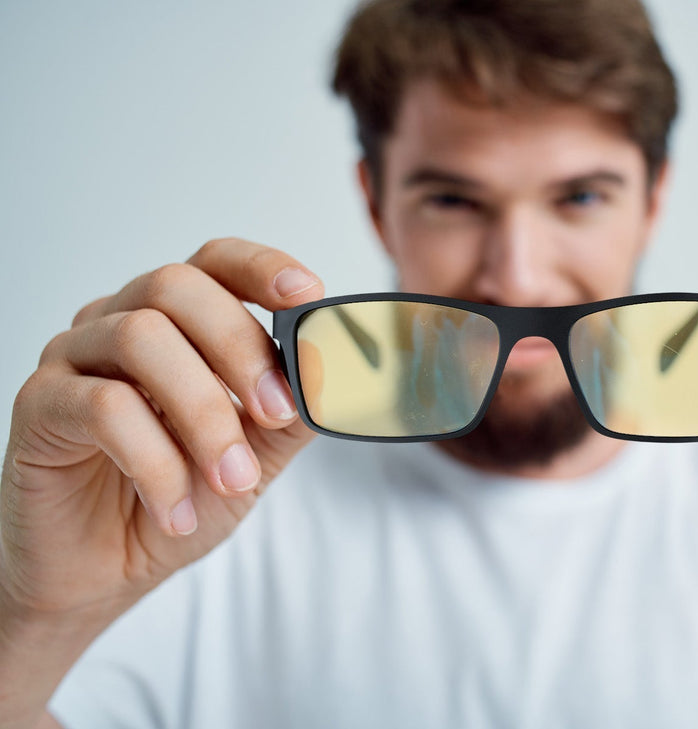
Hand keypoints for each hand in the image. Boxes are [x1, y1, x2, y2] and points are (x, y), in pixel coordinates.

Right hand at [1, 238, 323, 623]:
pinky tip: (175, 508)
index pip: (215, 262)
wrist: (106, 572)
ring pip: (141, 339)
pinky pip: (102, 407)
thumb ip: (294, 412)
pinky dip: (155, 462)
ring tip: (231, 480)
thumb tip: (337, 374)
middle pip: (176, 287)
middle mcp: (120, 323)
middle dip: (240, 348)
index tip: (307, 295)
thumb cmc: (180, 498)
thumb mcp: (256, 455)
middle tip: (276, 414)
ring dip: (204, 415)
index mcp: (177, 321)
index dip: (262, 267)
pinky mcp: (40, 406)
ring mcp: (73, 358)